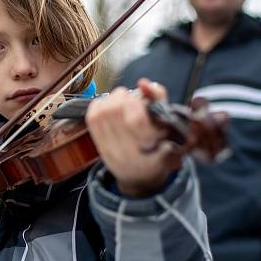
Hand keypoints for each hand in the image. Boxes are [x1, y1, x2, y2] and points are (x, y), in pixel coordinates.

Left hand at [85, 78, 171, 196]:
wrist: (141, 178)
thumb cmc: (160, 148)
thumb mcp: (169, 124)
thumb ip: (159, 99)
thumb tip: (143, 82)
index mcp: (149, 148)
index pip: (135, 118)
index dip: (136, 102)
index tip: (142, 100)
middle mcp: (127, 151)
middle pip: (115, 111)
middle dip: (123, 97)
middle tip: (132, 100)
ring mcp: (110, 150)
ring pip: (102, 112)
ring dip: (112, 99)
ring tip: (122, 103)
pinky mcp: (99, 146)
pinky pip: (91, 117)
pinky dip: (99, 105)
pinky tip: (110, 107)